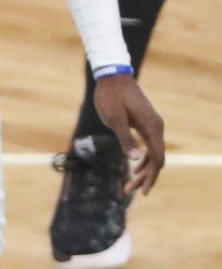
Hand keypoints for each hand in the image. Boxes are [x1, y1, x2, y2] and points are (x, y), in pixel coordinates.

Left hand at [92, 72, 165, 195]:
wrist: (113, 76)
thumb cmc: (111, 97)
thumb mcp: (114, 119)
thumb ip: (125, 139)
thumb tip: (136, 159)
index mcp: (152, 127)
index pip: (157, 158)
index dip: (151, 176)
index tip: (142, 191)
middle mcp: (157, 127)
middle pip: (157, 159)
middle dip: (146, 177)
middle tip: (130, 190)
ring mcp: (152, 125)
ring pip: (153, 153)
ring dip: (144, 169)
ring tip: (130, 184)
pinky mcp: (145, 123)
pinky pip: (150, 145)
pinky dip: (144, 158)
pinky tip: (135, 168)